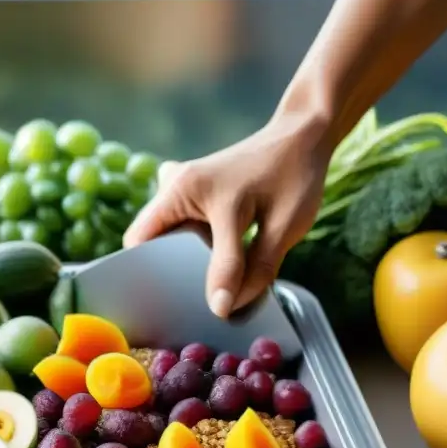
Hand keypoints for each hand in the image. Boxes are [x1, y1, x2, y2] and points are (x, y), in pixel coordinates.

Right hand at [122, 113, 330, 318]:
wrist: (306, 138)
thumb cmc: (294, 176)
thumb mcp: (279, 228)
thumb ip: (250, 271)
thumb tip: (221, 309)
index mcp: (182, 191)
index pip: (140, 243)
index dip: (151, 273)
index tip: (175, 300)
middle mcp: (175, 188)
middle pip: (152, 243)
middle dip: (172, 270)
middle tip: (202, 295)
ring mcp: (184, 190)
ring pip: (169, 239)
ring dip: (186, 259)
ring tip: (216, 280)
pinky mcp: (199, 196)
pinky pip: (185, 230)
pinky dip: (198, 248)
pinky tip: (224, 259)